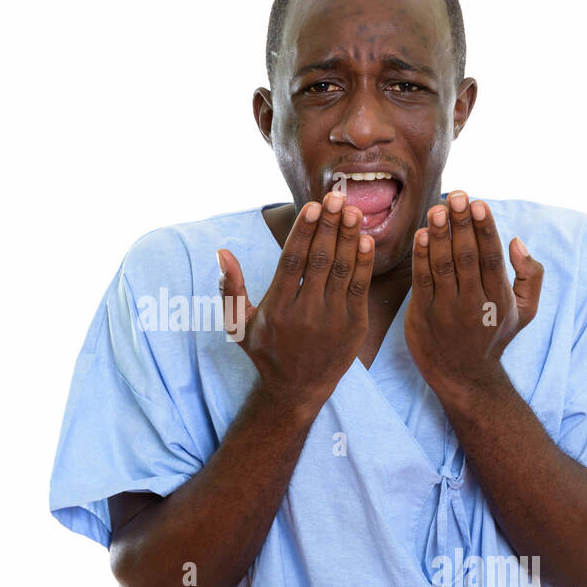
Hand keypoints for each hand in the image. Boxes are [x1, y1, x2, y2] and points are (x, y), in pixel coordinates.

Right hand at [218, 192, 374, 412]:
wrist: (298, 389)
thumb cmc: (266, 352)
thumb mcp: (239, 324)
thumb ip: (230, 288)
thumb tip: (222, 253)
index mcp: (277, 307)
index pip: (292, 260)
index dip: (304, 231)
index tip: (313, 206)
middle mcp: (305, 312)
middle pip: (320, 259)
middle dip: (330, 225)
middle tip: (338, 197)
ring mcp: (332, 319)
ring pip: (342, 269)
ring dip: (349, 237)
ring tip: (353, 210)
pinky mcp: (354, 325)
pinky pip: (360, 287)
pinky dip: (363, 262)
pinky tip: (365, 239)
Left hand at [405, 190, 542, 401]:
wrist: (464, 376)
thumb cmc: (493, 336)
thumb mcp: (525, 311)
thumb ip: (530, 274)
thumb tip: (517, 241)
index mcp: (499, 296)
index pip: (491, 255)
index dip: (484, 227)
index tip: (477, 202)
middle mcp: (474, 302)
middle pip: (467, 255)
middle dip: (461, 223)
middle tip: (455, 195)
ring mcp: (447, 309)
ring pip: (443, 265)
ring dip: (438, 234)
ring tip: (435, 210)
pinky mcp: (423, 314)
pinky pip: (422, 281)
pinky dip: (420, 257)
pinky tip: (419, 235)